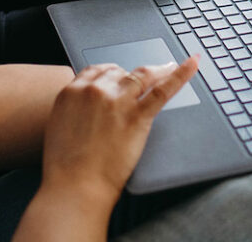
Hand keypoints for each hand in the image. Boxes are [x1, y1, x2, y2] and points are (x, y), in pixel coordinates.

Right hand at [39, 57, 198, 208]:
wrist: (74, 186)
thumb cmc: (65, 166)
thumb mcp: (59, 126)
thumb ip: (74, 109)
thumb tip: (87, 106)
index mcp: (71, 91)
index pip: (97, 70)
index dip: (111, 73)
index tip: (119, 74)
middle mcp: (94, 90)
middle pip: (119, 72)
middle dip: (130, 78)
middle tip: (141, 83)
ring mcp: (117, 101)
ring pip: (142, 75)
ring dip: (157, 70)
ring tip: (168, 67)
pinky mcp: (137, 116)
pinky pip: (163, 90)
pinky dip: (181, 74)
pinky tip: (192, 64)